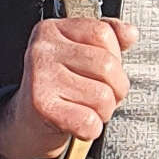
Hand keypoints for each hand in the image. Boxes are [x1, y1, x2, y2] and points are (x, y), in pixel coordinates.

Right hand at [0, 17, 137, 158]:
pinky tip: (80, 122)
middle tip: (105, 94)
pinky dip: (93, 128)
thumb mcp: (82, 52)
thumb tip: (130, 33)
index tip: (105, 69)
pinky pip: (89, 120)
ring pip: (103, 96)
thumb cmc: (61, 83)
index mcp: (53, 29)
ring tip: (90, 108)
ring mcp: (40, 77)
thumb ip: (109, 37)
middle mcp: (43, 49)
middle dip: (117, 87)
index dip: (116, 55)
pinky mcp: (42, 106)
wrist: (28, 119)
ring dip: (105, 110)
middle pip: (107, 65)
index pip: (103, 33)